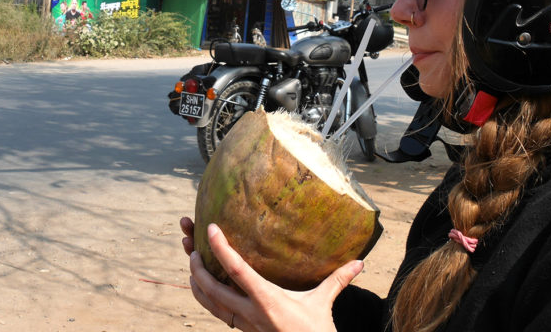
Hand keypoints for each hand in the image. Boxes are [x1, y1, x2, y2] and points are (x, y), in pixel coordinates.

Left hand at [180, 218, 361, 331]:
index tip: (212, 228)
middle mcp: (250, 313)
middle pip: (211, 287)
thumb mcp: (323, 304)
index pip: (237, 270)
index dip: (221, 248)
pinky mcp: (243, 330)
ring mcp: (244, 324)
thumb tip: (360, 263)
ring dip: (195, 281)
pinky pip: (216, 312)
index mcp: (267, 300)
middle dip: (196, 265)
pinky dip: (204, 296)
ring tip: (191, 260)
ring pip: (208, 302)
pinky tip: (202, 285)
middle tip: (190, 243)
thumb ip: (337, 280)